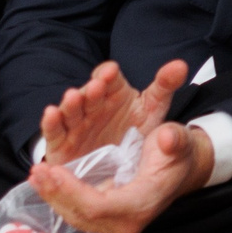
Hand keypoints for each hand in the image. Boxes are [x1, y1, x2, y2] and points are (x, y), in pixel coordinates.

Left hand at [27, 121, 212, 232]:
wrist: (182, 170)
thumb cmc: (178, 155)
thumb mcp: (179, 142)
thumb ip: (174, 140)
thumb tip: (167, 138)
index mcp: (141, 204)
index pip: (97, 206)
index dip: (72, 190)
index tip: (53, 170)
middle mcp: (125, 221)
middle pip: (80, 214)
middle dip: (55, 192)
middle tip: (37, 171)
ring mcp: (113, 223)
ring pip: (74, 215)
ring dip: (52, 195)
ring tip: (36, 175)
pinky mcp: (104, 218)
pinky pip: (76, 212)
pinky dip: (58, 197)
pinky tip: (44, 182)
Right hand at [38, 59, 187, 165]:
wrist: (124, 167)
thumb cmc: (136, 132)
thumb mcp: (152, 109)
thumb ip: (165, 86)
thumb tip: (181, 65)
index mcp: (113, 92)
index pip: (108, 77)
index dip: (108, 74)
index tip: (112, 73)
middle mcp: (92, 104)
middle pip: (89, 93)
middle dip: (92, 89)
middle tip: (97, 87)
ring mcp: (76, 123)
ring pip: (71, 109)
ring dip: (71, 103)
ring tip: (74, 97)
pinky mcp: (62, 143)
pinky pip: (54, 131)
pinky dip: (50, 122)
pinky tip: (51, 113)